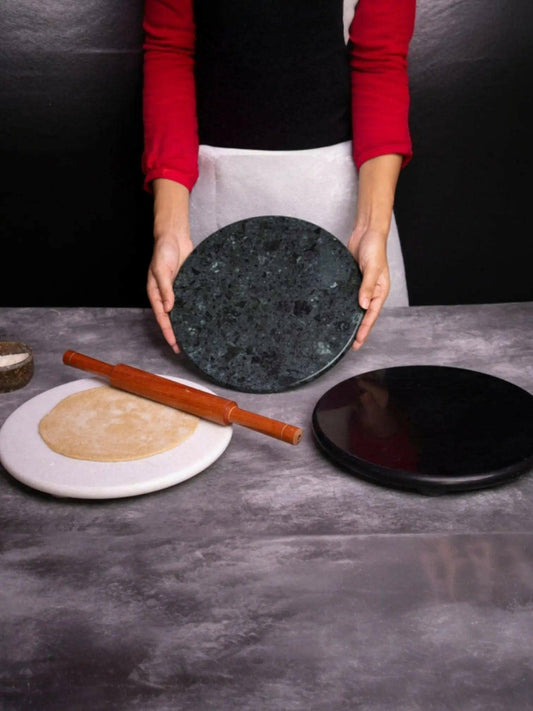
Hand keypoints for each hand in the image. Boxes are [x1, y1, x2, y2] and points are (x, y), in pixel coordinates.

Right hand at [147, 235, 192, 352]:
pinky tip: (200, 319)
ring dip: (185, 323)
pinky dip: (193, 310)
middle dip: (176, 333)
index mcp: (155, 293)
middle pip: (171, 318)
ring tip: (193, 338)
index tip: (174, 344)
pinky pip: (190, 301)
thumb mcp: (161, 270)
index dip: (168, 331)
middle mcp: (165, 295)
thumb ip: (165, 289)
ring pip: (181, 311)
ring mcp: (177, 291)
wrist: (175, 236)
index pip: (162, 317)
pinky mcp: (187, 285)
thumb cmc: (163, 251)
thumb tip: (169, 307)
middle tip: (183, 348)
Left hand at [347, 227, 389, 349]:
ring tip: (343, 334)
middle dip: (358, 330)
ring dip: (351, 320)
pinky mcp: (352, 281)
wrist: (366, 232)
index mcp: (380, 291)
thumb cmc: (374, 248)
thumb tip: (363, 306)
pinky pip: (348, 297)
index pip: (372, 316)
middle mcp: (371, 292)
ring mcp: (361, 287)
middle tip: (350, 346)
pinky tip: (337, 313)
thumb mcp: (372, 268)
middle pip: (364, 315)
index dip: (364, 330)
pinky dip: (344, 306)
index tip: (357, 343)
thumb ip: (367, 287)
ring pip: (356, 308)